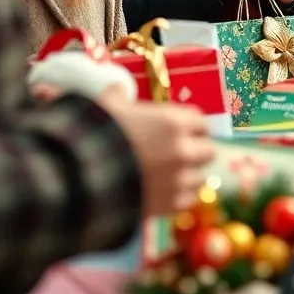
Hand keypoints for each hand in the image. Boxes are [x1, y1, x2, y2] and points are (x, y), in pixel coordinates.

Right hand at [95, 87, 215, 217]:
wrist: (85, 180)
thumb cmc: (99, 136)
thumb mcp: (108, 107)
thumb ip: (119, 95)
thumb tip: (118, 88)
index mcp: (174, 122)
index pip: (201, 121)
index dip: (190, 125)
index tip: (181, 129)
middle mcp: (183, 150)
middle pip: (208, 150)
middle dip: (195, 150)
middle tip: (179, 153)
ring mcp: (179, 179)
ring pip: (200, 178)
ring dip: (188, 176)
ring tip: (171, 175)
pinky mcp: (171, 205)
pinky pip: (187, 201)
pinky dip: (178, 198)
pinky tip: (165, 193)